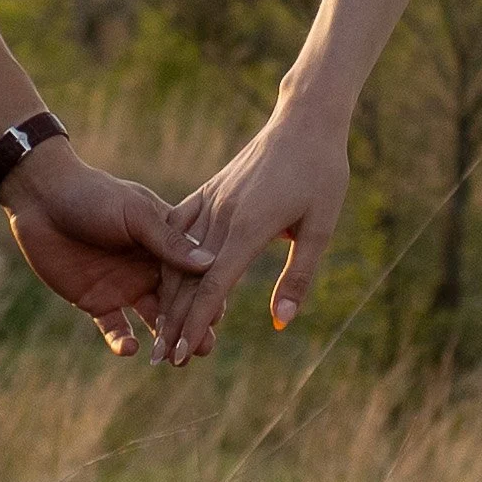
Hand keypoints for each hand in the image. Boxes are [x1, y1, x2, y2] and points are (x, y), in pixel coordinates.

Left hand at [0, 140, 217, 356]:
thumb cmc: (93, 195)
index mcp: (165, 242)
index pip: (193, 273)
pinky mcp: (96, 302)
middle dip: (192, 325)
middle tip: (206, 348)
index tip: (220, 314)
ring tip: (175, 359)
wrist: (42, 199)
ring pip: (152, 320)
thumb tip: (210, 263)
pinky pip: (114, 328)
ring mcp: (123, 286)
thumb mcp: (135, 215)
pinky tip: (131, 350)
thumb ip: (168, 242)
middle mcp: (148, 267)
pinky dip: (123, 341)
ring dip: (165, 339)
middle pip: (178, 302)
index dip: (206, 294)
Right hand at [152, 108, 349, 364]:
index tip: (183, 355)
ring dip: (168, 298)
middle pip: (187, 280)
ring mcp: (211, 201)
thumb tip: (282, 321)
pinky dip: (168, 258)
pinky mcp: (209, 191)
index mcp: (247, 228)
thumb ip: (299, 276)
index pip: (212, 289)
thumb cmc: (321, 173)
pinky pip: (178, 228)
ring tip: (160, 330)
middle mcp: (221, 216)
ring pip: (178, 258)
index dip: (196, 325)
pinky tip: (161, 281)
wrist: (304, 120)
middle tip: (166, 361)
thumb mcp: (320, 227)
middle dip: (175, 323)